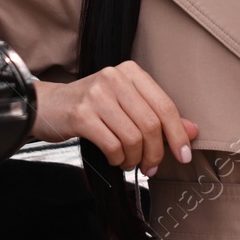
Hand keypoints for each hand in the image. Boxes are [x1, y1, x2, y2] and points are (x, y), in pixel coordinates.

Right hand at [30, 62, 198, 176]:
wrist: (46, 106)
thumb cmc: (92, 108)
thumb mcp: (126, 106)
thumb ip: (158, 117)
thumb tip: (193, 131)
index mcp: (130, 72)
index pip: (165, 106)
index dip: (178, 135)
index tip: (184, 156)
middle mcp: (115, 78)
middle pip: (151, 124)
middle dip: (155, 153)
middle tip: (150, 167)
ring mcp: (96, 94)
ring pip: (133, 138)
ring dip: (134, 159)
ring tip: (128, 162)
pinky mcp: (81, 114)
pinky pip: (112, 145)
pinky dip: (117, 159)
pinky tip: (113, 159)